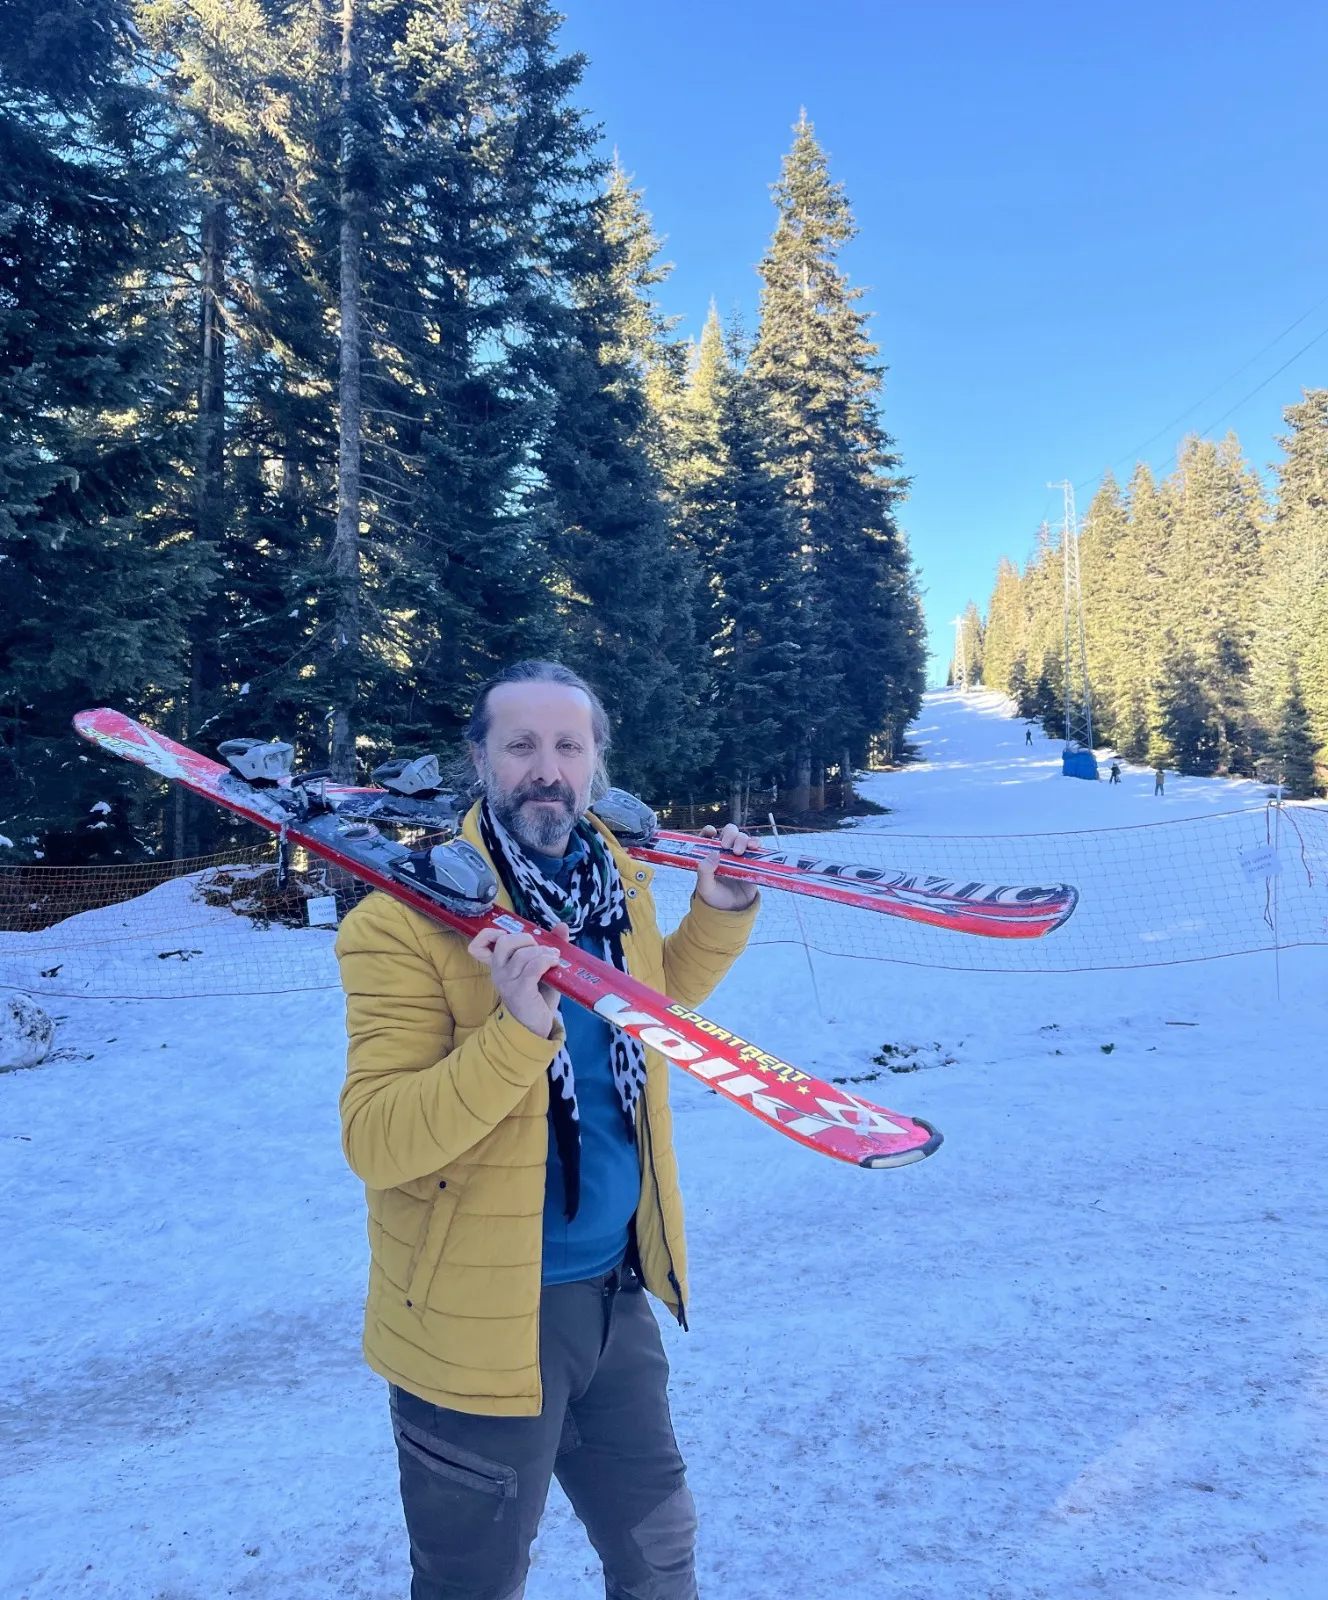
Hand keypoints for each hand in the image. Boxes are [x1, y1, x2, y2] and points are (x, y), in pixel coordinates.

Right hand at [467, 924, 567, 1038]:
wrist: (535, 1028)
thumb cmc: (537, 998)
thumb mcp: (540, 970)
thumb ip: (547, 948)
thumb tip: (562, 926)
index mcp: (498, 966)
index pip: (478, 946)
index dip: (489, 934)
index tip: (508, 934)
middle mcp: (498, 973)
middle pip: (504, 942)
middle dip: (525, 939)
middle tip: (540, 948)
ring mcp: (508, 982)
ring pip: (522, 954)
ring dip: (543, 951)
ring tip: (554, 958)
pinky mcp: (521, 991)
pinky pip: (533, 967)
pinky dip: (546, 960)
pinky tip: (554, 963)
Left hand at [695, 823, 759, 910]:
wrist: (733, 910)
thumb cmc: (715, 897)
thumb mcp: (705, 887)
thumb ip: (704, 871)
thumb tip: (714, 854)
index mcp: (710, 854)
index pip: (708, 836)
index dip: (709, 831)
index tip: (712, 833)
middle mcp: (725, 851)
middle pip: (729, 833)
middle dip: (729, 834)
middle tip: (726, 846)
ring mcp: (739, 855)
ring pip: (742, 837)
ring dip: (742, 839)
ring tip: (739, 852)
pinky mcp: (752, 861)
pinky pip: (756, 847)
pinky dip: (756, 842)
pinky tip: (754, 847)